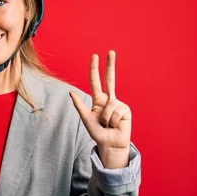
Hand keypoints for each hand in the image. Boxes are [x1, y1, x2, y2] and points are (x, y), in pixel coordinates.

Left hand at [69, 50, 131, 167]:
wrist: (110, 144)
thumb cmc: (98, 133)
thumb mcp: (85, 119)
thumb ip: (79, 105)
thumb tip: (71, 92)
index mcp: (98, 100)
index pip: (95, 81)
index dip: (95, 69)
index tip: (95, 56)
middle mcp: (109, 100)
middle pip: (110, 79)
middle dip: (110, 65)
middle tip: (110, 51)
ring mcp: (118, 104)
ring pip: (109, 106)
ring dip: (105, 119)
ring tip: (107, 125)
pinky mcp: (126, 110)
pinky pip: (115, 112)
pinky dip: (112, 121)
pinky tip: (115, 125)